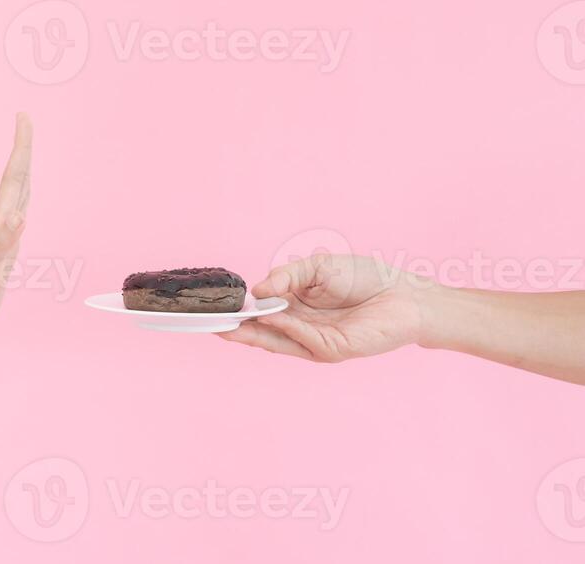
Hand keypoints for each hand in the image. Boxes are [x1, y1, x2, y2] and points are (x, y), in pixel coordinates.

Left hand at [0, 112, 31, 345]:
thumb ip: (2, 244)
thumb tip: (18, 215)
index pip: (14, 178)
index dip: (21, 147)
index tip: (24, 117)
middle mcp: (0, 226)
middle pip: (15, 179)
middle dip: (23, 149)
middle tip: (26, 119)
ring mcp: (0, 238)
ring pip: (15, 196)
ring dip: (23, 171)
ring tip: (26, 151)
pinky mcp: (1, 252)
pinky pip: (15, 219)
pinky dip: (21, 204)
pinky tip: (22, 204)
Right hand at [216, 253, 428, 361]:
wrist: (405, 293)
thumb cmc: (364, 277)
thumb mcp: (316, 268)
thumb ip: (286, 277)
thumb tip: (257, 291)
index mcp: (296, 309)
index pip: (261, 314)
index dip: (240, 313)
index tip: (217, 310)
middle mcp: (302, 329)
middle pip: (263, 334)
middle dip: (238, 331)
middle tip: (213, 326)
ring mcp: (316, 342)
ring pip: (278, 342)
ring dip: (254, 335)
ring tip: (229, 328)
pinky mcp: (333, 350)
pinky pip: (304, 340)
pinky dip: (288, 328)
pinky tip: (275, 315)